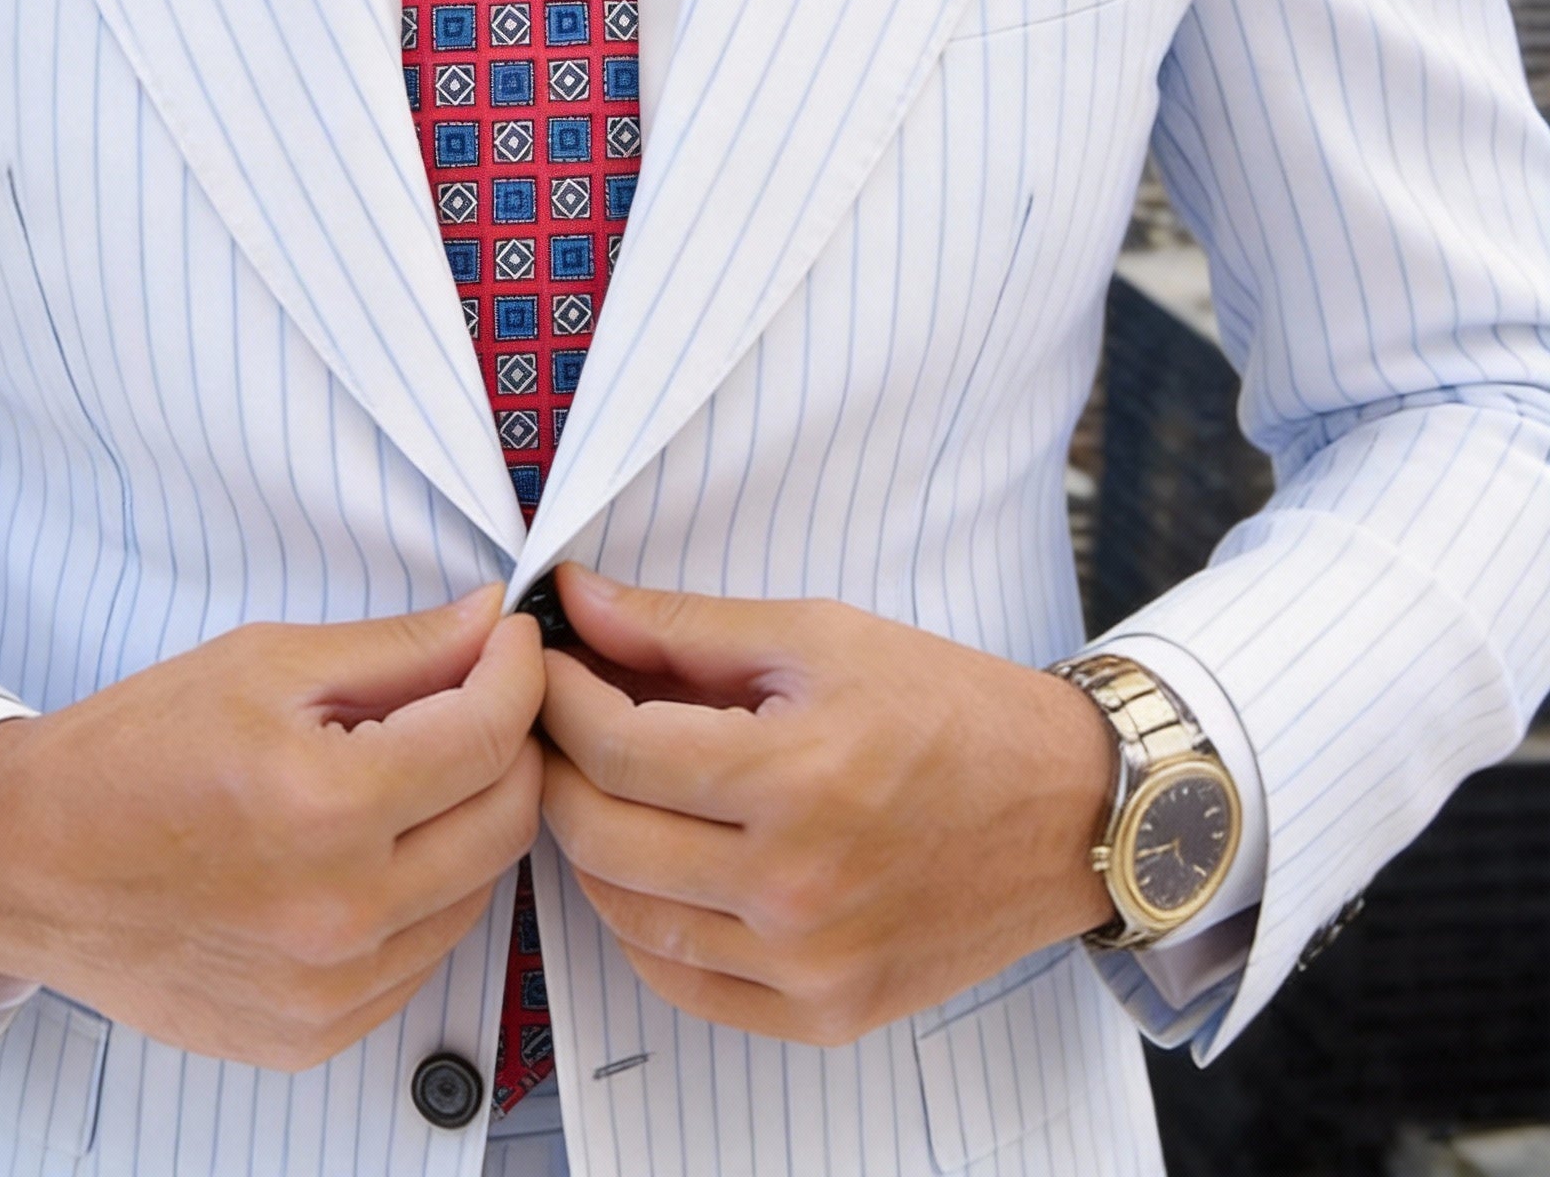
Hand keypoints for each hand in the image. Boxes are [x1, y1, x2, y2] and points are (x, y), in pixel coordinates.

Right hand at [0, 587, 543, 1069]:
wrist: (29, 862)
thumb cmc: (133, 752)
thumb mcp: (265, 663)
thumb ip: (398, 648)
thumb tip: (490, 622)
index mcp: (323, 805)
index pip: (489, 735)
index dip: (518, 672)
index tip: (511, 642)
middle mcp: (338, 912)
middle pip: (508, 818)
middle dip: (512, 742)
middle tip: (479, 696)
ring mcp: (330, 989)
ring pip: (480, 890)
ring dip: (472, 818)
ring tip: (417, 770)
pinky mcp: (317, 1034)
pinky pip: (426, 954)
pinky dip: (427, 891)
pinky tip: (378, 845)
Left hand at [537, 568, 1115, 1046]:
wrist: (1067, 809)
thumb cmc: (949, 708)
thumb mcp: (818, 636)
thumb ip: (684, 627)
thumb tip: (577, 601)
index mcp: (796, 778)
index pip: (616, 749)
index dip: (559, 697)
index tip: (547, 663)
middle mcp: (796, 887)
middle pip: (602, 836)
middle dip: (559, 766)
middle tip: (561, 719)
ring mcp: (808, 964)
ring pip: (627, 915)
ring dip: (593, 844)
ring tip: (607, 784)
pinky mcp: (824, 1012)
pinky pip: (683, 981)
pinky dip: (644, 923)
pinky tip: (654, 864)